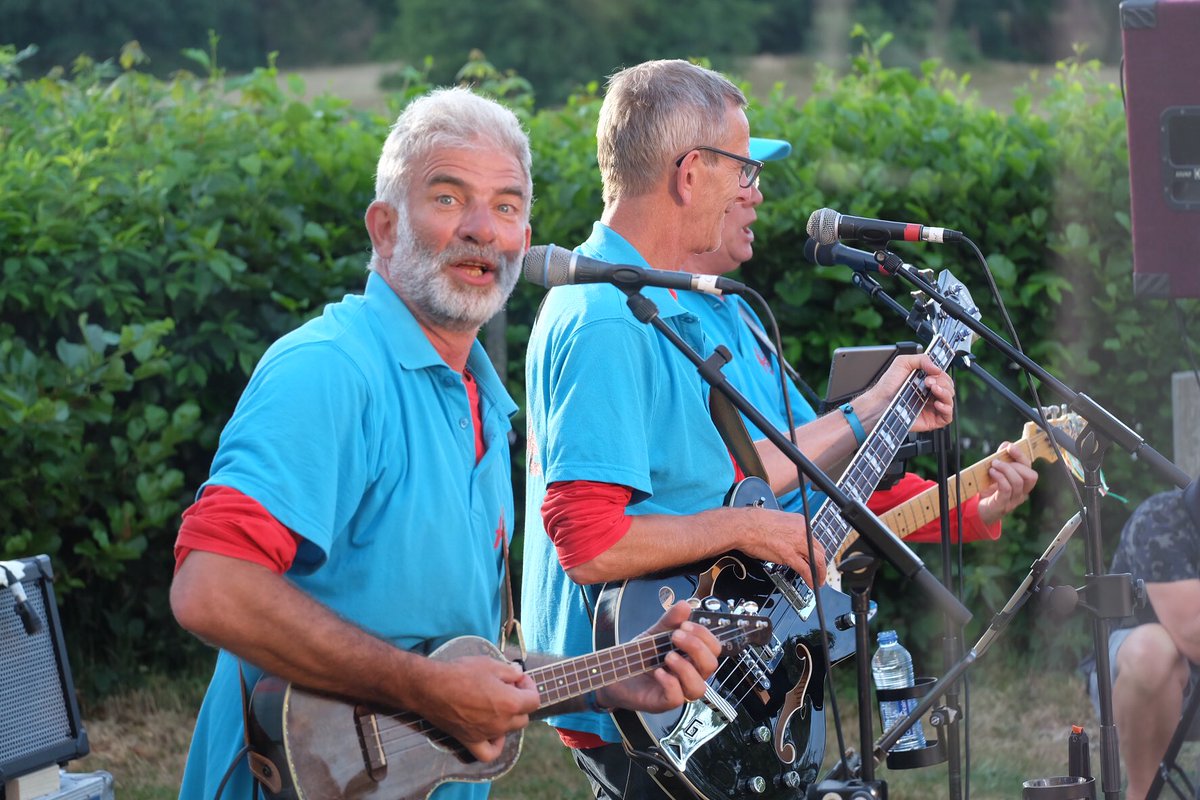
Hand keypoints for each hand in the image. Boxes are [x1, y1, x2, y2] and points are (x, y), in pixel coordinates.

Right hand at [419, 655, 539, 762]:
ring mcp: (487, 734)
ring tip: (497, 705)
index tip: (519, 679)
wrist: (431, 687)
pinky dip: (495, 745)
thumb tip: (518, 674)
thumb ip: (510, 671)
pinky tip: (493, 733)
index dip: (529, 687)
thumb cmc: (460, 673)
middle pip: (523, 717)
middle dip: (520, 702)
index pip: (534, 700)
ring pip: (509, 731)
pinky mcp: (471, 741)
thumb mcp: (490, 664)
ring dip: (509, 719)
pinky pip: (489, 752)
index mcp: (511, 702)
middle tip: (507, 688)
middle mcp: (502, 722)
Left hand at [596, 601, 720, 712]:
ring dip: (685, 668)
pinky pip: (676, 698)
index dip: (704, 635)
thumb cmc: (640, 655)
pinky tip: (658, 672)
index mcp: (692, 658)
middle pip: (711, 665)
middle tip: (676, 636)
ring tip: (668, 656)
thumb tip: (685, 604)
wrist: (615, 672)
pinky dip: (670, 683)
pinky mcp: (663, 703)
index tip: (684, 625)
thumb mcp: (654, 633)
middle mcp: (690, 675)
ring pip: (698, 688)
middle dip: (696, 647)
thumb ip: (670, 620)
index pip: (714, 648)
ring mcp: (678, 691)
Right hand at [730, 506, 825, 587]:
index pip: (813, 538)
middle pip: (819, 549)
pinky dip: (811, 578)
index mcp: (799, 521)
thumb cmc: (753, 523)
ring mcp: (797, 543)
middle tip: (820, 570)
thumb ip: (786, 531)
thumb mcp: (777, 522)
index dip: (815, 550)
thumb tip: (786, 540)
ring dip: (820, 572)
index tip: (813, 556)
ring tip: (819, 580)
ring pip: (817, 560)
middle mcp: (802, 531)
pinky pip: (806, 569)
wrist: (744, 526)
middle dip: (821, 562)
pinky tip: (812, 583)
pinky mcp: (789, 555)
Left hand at [864, 354, 954, 432]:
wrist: (879, 402)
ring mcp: (931, 407)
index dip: (942, 374)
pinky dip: (947, 408)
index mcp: (926, 381)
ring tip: (932, 389)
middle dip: (942, 382)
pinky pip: (947, 416)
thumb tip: (937, 368)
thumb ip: (921, 359)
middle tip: (928, 382)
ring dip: (945, 392)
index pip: (944, 377)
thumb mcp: (902, 363)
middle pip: (949, 387)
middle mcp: (930, 394)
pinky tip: (937, 403)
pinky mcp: (931, 420)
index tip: (934, 372)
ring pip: (950, 400)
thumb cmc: (888, 385)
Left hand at [978, 441, 1038, 525]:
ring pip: (1018, 482)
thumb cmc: (988, 490)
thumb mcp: (996, 472)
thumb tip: (1007, 444)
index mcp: (1022, 485)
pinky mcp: (1002, 505)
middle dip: (1015, 464)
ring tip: (993, 466)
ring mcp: (1013, 500)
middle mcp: (1022, 493)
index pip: (1030, 469)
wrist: (977, 509)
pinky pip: (1006, 489)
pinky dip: (1000, 477)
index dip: (1022, 456)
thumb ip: (1001, 459)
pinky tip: (992, 472)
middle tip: (997, 461)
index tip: (1010, 447)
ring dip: (1005, 469)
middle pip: (1030, 476)